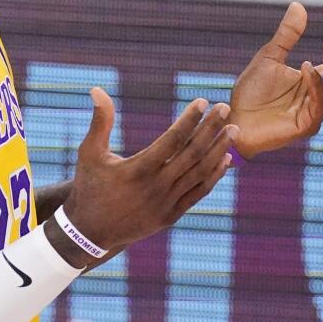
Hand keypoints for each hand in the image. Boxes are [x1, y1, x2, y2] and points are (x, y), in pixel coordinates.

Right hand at [49, 88, 237, 266]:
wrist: (90, 232)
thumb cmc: (89, 187)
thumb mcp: (89, 153)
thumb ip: (100, 121)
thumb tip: (97, 89)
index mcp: (137, 170)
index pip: (172, 139)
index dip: (189, 119)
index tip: (203, 101)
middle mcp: (156, 187)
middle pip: (192, 153)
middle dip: (211, 129)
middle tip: (226, 108)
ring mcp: (166, 204)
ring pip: (200, 173)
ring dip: (219, 150)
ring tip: (233, 130)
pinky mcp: (171, 215)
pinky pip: (199, 192)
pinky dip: (214, 175)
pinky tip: (225, 158)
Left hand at [229, 2, 322, 157]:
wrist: (233, 119)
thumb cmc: (251, 93)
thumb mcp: (269, 57)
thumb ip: (287, 35)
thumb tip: (298, 5)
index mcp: (314, 78)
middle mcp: (320, 94)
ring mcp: (315, 111)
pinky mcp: (307, 125)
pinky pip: (319, 103)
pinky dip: (315, 84)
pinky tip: (307, 68)